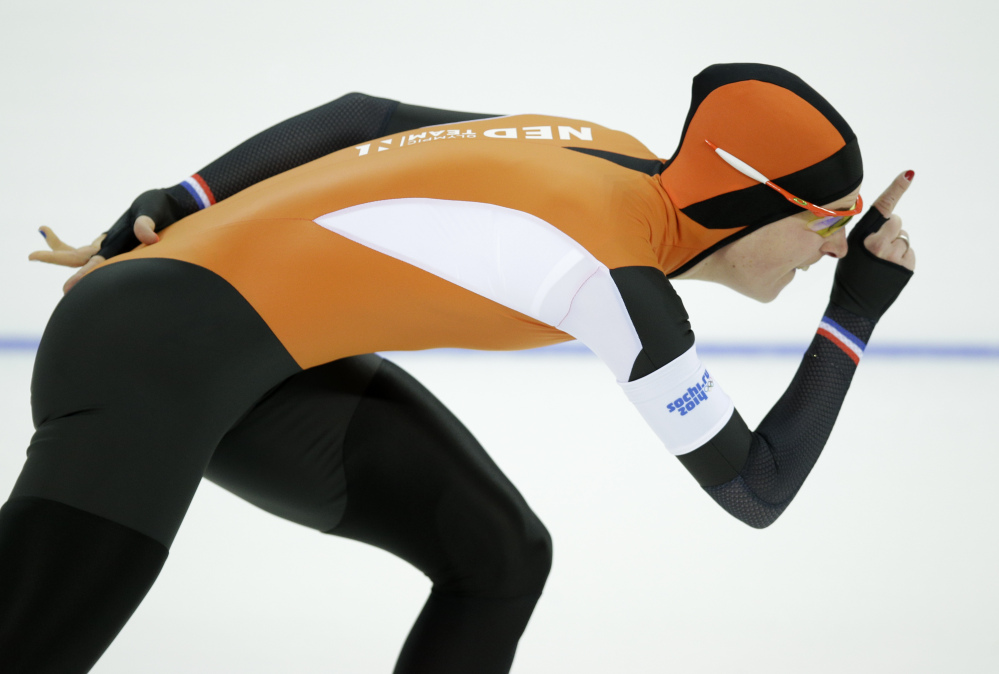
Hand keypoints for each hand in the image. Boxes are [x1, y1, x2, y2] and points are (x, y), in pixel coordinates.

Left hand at [29, 215, 160, 293]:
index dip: (85, 275)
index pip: (100, 264)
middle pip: (81, 260)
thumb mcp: (156, 210)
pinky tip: (48, 233)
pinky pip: (83, 249)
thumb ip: (149, 222)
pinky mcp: (108, 243)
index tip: (69, 287)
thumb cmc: (165, 207)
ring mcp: (110, 248)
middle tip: (33, 255)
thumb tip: (148, 237)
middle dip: (57, 257)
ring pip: (78, 256)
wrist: (173, 207)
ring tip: (37, 244)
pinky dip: (64, 243)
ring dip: (57, 251)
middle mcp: (114, 251)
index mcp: (123, 248)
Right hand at [830, 170, 915, 319]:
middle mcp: (880, 244)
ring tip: (881, 264)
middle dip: (890, 230)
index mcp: (863, 237)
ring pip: (903, 239)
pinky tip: (889, 270)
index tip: (909, 174)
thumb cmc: (847, 278)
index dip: (896, 188)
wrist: (852, 308)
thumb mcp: (848, 252)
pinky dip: (902, 260)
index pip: (882, 208)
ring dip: (895, 248)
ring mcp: (895, 257)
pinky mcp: (906, 268)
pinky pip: (909, 254)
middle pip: (896, 223)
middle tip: (877, 248)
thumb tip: (887, 222)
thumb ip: (867, 235)